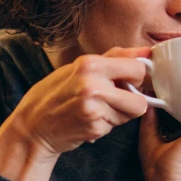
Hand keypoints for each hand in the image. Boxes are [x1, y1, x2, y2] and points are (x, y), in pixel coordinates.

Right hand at [0, 47, 150, 180]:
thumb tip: (147, 53)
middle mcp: (92, 85)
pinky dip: (107, 124)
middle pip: (140, 100)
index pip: (137, 69)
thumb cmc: (56, 93)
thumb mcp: (81, 67)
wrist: (33, 124)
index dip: (138, 77)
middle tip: (114, 99)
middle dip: (132, 101)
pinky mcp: (94, 127)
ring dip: (119, 114)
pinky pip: (116, 126)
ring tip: (98, 109)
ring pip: (130, 115)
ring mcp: (93, 108)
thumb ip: (115, 58)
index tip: (131, 81)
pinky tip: (90, 119)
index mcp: (90, 64)